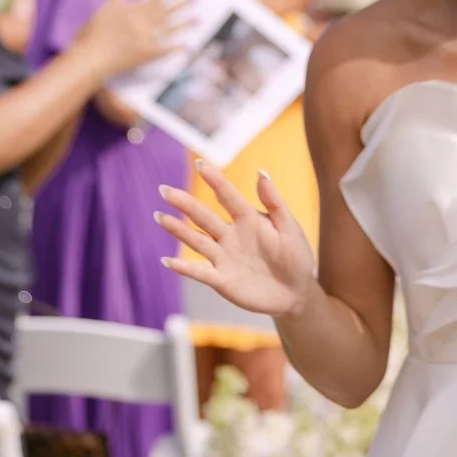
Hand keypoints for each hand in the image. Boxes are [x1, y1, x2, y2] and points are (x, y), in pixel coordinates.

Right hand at [71, 0, 192, 78]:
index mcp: (133, 10)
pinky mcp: (146, 53)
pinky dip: (177, 48)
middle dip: (182, 4)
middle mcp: (142, 22)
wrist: (92, 54)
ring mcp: (146, 38)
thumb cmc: (95, 32)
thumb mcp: (104, 10)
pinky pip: (165, 49)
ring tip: (198, 19)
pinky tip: (188, 45)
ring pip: (169, 28)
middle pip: (166, 11)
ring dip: (184, 24)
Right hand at [156, 169, 315, 317]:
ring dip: (178, 230)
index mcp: (248, 220)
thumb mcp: (289, 227)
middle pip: (204, 217)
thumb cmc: (296, 256)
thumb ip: (274, 203)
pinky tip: (168, 261)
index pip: (228, 196)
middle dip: (185, 203)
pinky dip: (183, 267)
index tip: (200, 164)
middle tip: (165, 190)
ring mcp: (224, 257)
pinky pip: (199, 272)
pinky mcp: (222, 280)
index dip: (215, 180)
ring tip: (160, 217)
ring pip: (197, 240)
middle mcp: (230, 236)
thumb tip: (260, 172)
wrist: (296, 292)